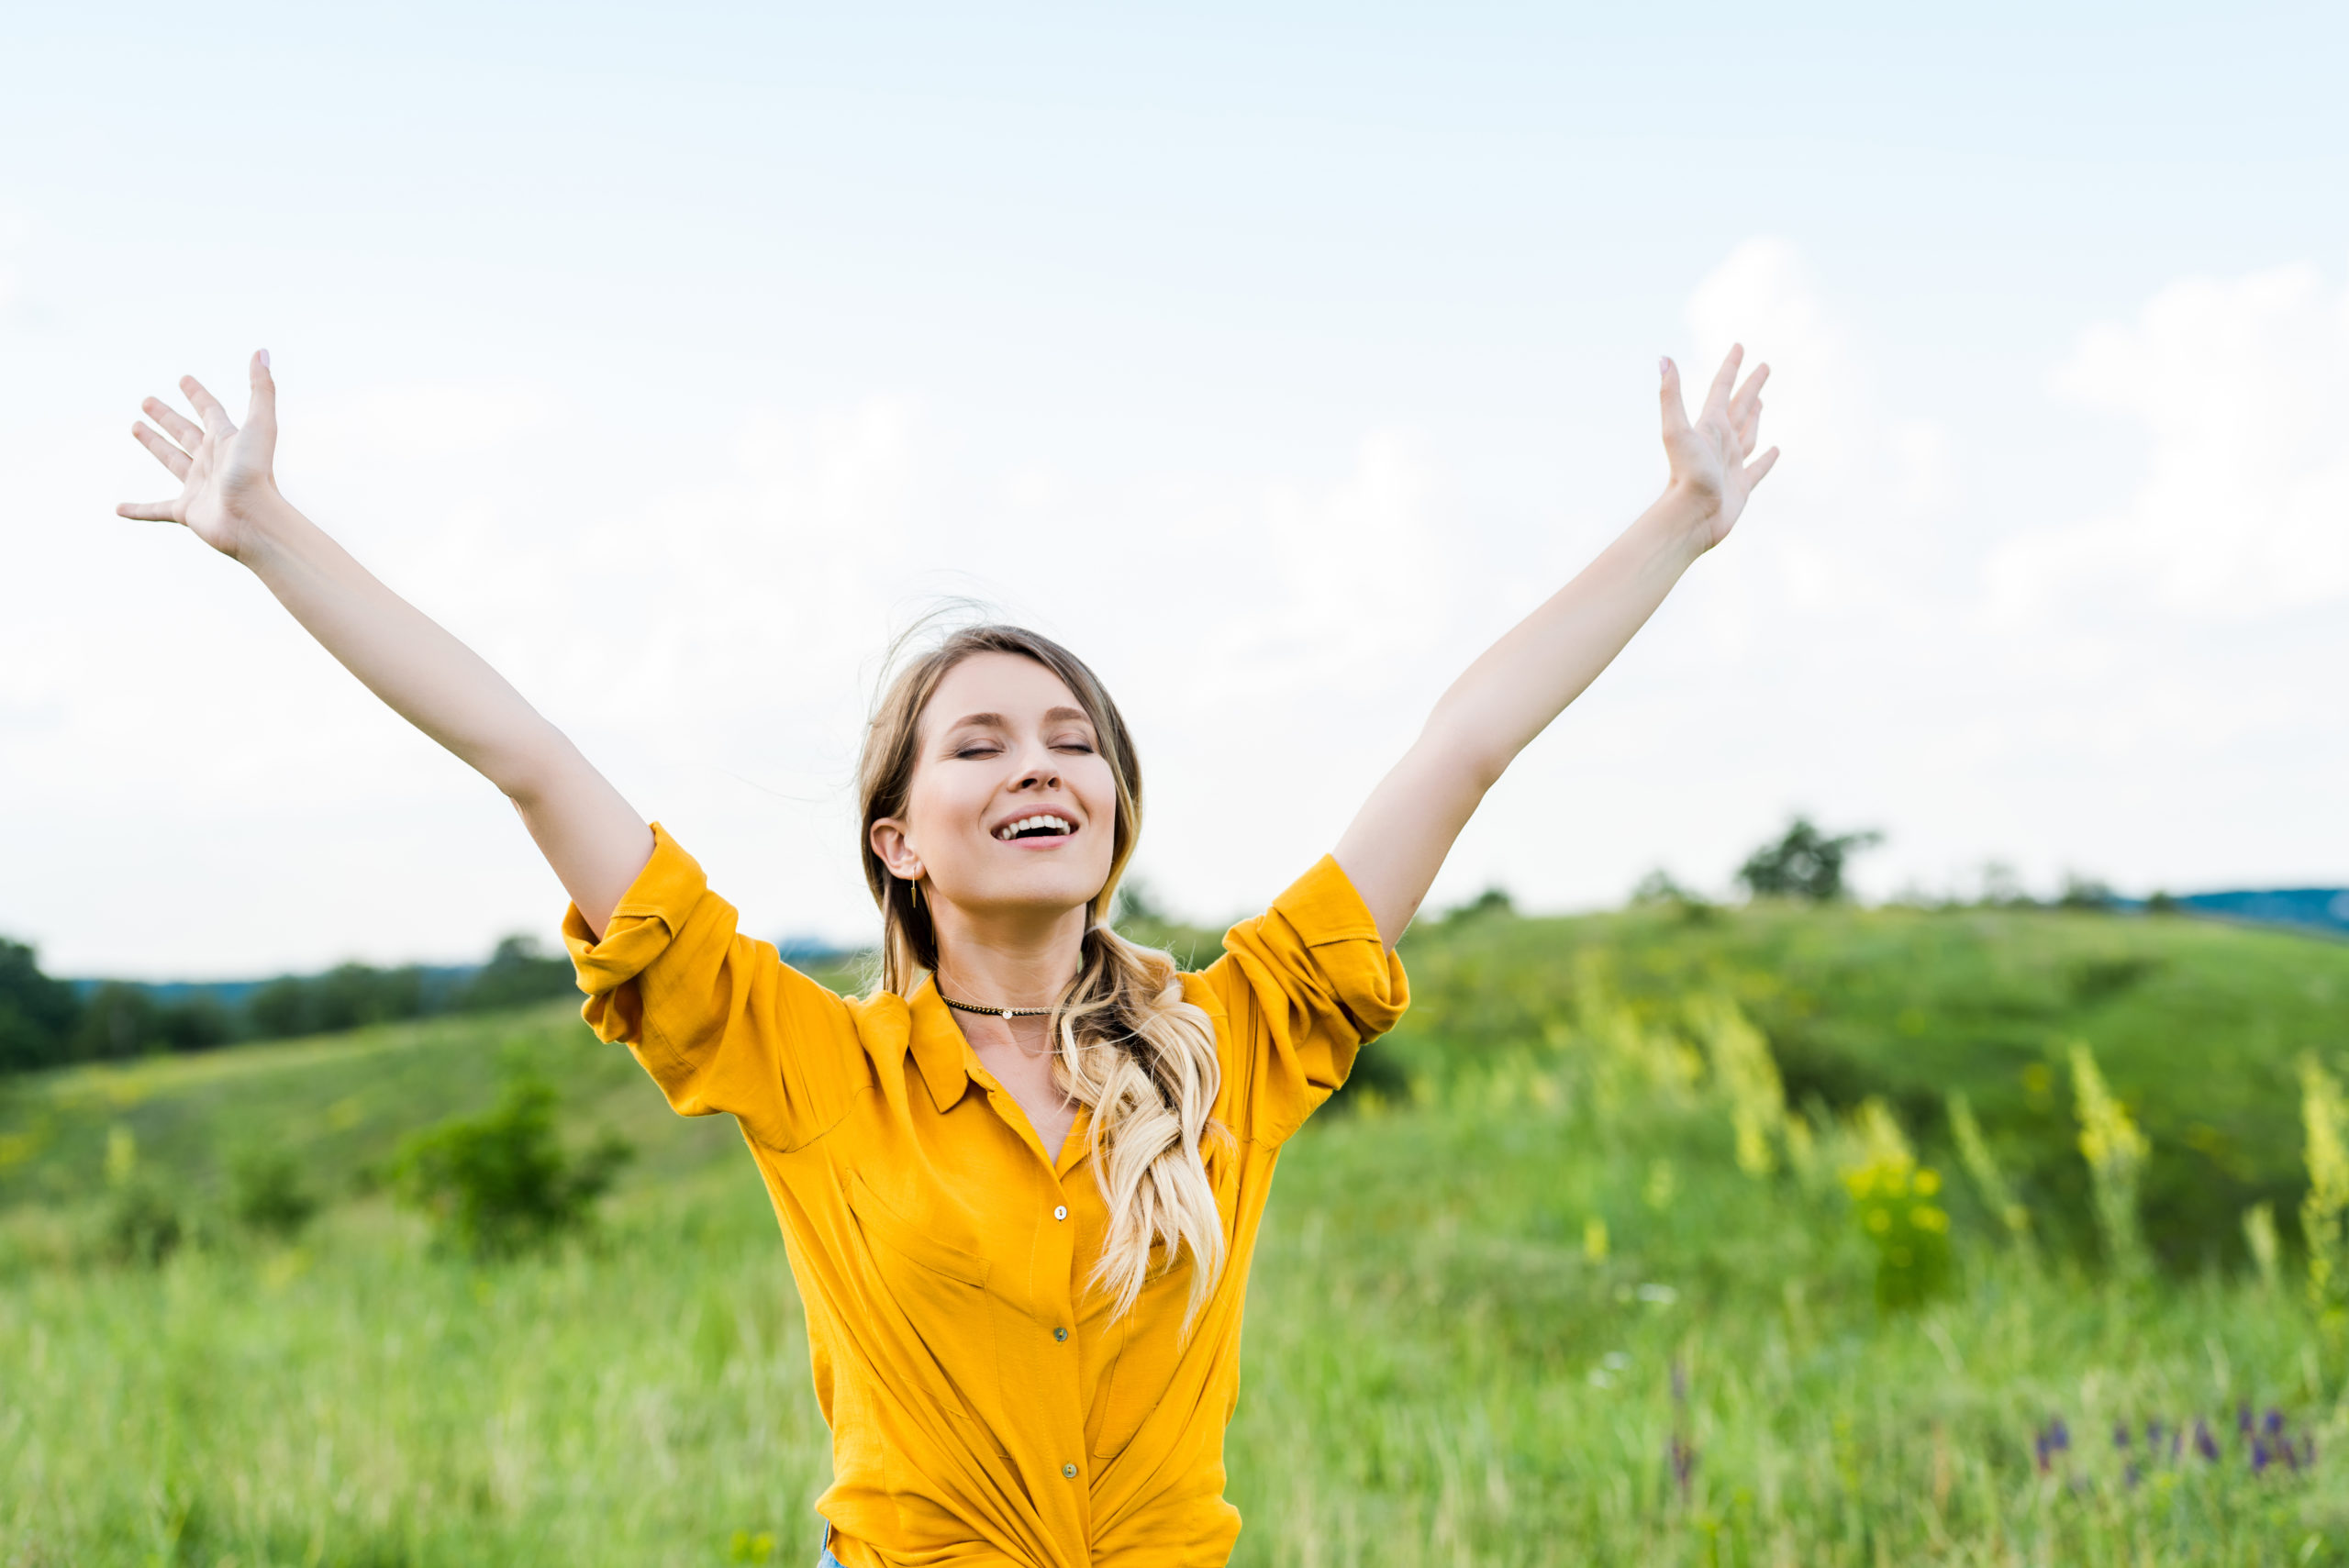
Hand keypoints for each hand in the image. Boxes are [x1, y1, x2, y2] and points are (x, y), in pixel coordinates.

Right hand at [118, 351, 281, 559]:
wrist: (253, 519)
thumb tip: (262, 351)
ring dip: (153, 445)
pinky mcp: (186, 511)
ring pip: (171, 461)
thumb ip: (261, 388)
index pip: (210, 411)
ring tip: (135, 427)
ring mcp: (198, 487)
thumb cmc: (256, 472)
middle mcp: (212, 462)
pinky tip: (118, 509)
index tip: (184, 379)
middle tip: (146, 401)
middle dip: (167, 417)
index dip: (197, 395)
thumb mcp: (260, 424)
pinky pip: (156, 510)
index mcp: (226, 441)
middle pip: (185, 433)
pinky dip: (138, 510)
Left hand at [1660, 344, 1777, 551]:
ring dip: (1755, 417)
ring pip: (1748, 433)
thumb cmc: (1686, 474)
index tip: (1739, 346)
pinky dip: (1767, 459)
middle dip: (1751, 386)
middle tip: (1764, 367)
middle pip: (1740, 406)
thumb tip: (1662, 358)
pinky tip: (1775, 450)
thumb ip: (1671, 395)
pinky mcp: (1741, 487)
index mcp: (1709, 426)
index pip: (1721, 389)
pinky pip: (1758, 468)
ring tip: (1761, 403)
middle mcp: (1720, 442)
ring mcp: (1731, 464)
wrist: (1691, 516)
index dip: (1731, 367)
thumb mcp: (1677, 430)